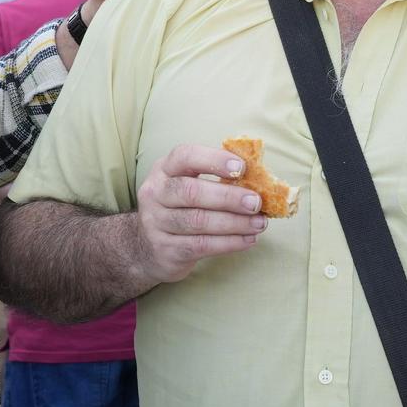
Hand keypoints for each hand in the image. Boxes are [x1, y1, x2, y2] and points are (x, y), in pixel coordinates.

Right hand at [130, 144, 266, 282]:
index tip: (242, 168)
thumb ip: (217, 179)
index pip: (185, 156)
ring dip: (234, 223)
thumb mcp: (187, 185)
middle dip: (228, 197)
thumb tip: (260, 180)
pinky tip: (248, 240)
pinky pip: (201, 245)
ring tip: (259, 223)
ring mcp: (156, 223)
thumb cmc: (179, 208)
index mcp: (164, 169)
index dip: (214, 160)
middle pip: (191, 192)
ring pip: (198, 221)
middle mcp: (155, 193)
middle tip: (256, 203)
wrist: (146, 248)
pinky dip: (229, 243)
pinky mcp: (165, 249)